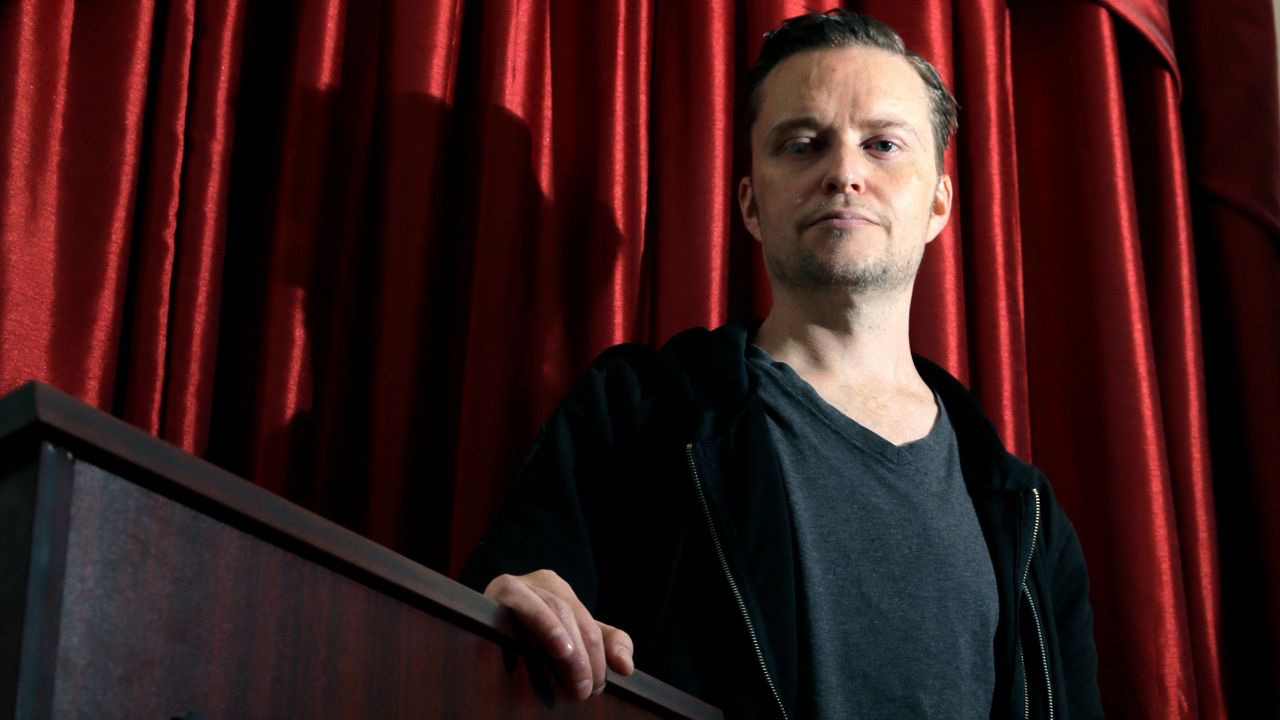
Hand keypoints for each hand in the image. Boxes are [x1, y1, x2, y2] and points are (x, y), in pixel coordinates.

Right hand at [484, 569, 634, 699]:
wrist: (472, 629)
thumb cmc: (523, 639)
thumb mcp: (569, 641)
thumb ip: (604, 646)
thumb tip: (626, 667)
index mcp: (560, 590)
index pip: (592, 626)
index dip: (601, 658)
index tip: (599, 688)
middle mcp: (542, 582)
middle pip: (574, 619)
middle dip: (584, 658)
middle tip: (584, 691)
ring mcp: (519, 585)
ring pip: (554, 610)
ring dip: (568, 646)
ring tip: (573, 676)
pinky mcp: (497, 592)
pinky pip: (524, 604)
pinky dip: (545, 624)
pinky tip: (555, 647)